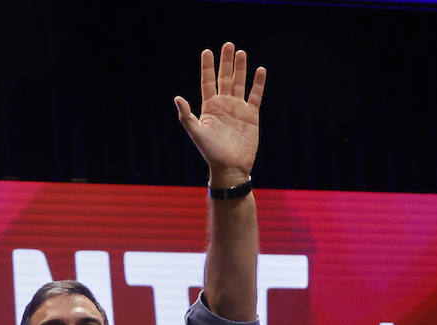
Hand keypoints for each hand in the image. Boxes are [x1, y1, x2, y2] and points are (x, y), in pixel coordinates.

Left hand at [174, 43, 266, 185]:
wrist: (231, 167)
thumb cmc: (211, 153)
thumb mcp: (196, 133)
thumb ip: (186, 116)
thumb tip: (177, 98)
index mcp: (209, 108)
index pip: (208, 82)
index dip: (207, 67)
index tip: (207, 51)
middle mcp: (224, 105)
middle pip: (224, 78)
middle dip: (226, 62)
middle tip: (228, 45)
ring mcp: (238, 109)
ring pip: (240, 83)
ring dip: (241, 69)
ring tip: (241, 52)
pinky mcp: (251, 115)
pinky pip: (256, 95)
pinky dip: (258, 83)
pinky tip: (260, 70)